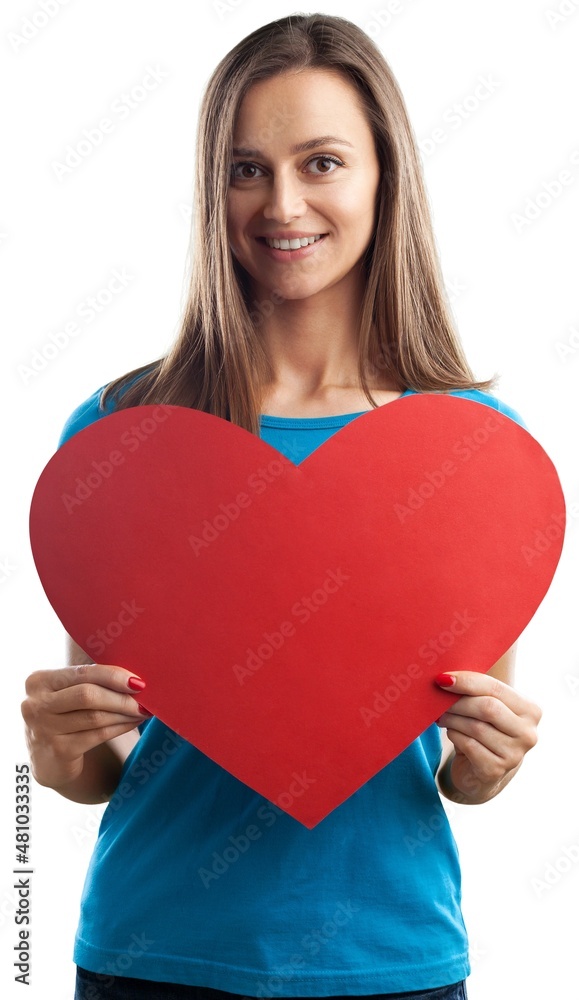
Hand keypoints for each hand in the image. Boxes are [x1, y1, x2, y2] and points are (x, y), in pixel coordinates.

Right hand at [21, 663, 148, 790]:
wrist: (50, 759)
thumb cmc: (66, 716)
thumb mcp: (67, 693)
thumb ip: (89, 680)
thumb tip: (133, 676)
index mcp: (38, 681)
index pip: (82, 673)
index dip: (113, 675)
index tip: (138, 680)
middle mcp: (35, 705)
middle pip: (88, 695)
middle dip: (121, 697)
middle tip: (145, 698)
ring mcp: (44, 730)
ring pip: (95, 717)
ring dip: (124, 713)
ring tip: (142, 710)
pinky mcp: (58, 751)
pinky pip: (98, 735)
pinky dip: (120, 727)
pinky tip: (133, 723)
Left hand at [435, 670, 541, 801]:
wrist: (482, 770)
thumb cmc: (484, 729)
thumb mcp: (487, 707)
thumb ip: (476, 691)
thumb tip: (447, 678)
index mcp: (530, 710)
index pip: (496, 688)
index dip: (467, 681)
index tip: (443, 678)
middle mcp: (527, 734)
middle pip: (487, 708)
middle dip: (458, 702)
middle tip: (438, 701)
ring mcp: (514, 755)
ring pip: (476, 727)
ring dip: (452, 719)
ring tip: (442, 716)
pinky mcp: (495, 770)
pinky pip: (468, 745)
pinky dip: (454, 735)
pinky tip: (451, 732)